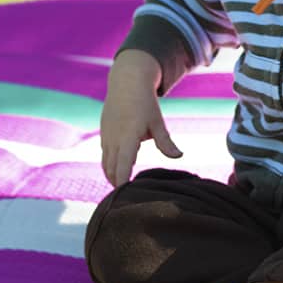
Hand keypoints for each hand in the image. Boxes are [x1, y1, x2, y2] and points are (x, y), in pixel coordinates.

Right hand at [100, 49, 181, 187]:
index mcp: (128, 136)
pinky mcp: (104, 133)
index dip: (123, 182)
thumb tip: (179, 156)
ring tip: (122, 189)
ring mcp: (106, 136)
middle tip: (125, 200)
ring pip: (106, 163)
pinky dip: (110, 165)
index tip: (126, 195)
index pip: (123, 165)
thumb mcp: (157, 122)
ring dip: (112, 176)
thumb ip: (166, 142)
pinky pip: (105, 154)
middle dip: (117, 184)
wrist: (126, 82)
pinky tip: (119, 171)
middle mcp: (113, 138)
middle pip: (111, 169)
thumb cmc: (145, 103)